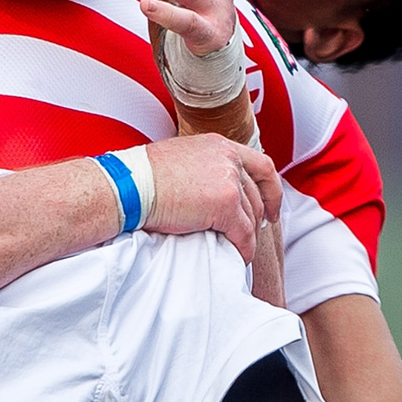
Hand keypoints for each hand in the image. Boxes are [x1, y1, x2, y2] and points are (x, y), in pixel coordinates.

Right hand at [142, 133, 280, 262]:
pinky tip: (237, 255)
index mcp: (219, 145)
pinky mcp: (226, 204)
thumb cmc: (143, 176)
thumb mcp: (181, 160)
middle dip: (257, 219)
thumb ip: (204, 169)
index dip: (271, 189)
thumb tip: (211, 192)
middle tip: (250, 235)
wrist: (130, 186)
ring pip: (251, 217)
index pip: (261, 165)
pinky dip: (243, 248)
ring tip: (239, 249)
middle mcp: (228, 158)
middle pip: (257, 195)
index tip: (270, 208)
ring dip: (247, 237)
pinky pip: (243, 234)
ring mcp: (229, 180)